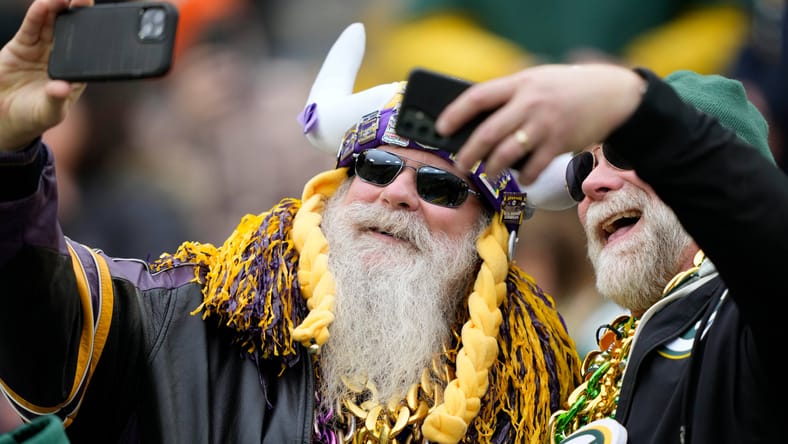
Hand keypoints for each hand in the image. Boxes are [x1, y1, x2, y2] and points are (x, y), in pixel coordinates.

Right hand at [0, 0, 93, 151]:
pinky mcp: (22, 45)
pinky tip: (43, 5)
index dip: (93, 34)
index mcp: (75, 72)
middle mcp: (60, 56)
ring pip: (51, 24)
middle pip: (71, 31)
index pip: (87, 49)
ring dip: (57, 9)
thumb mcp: (49, 112)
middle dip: (77, 13)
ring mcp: (41, 49)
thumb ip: (56, 99)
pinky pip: (31, 28)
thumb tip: (61, 88)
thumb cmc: (34, 117)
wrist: (5, 118)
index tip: (100, 19)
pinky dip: (37, 16)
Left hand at [434, 64, 645, 182]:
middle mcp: (530, 103)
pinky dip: (525, 177)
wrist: (612, 94)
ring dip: (492, 168)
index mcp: (520, 83)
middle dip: (468, 153)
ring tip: (487, 173)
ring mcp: (545, 124)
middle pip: (487, 132)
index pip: (478, 97)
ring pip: (507, 154)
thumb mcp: (537, 80)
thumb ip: (511, 96)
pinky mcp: (560, 143)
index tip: (441, 127)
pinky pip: (533, 167)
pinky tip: (523, 178)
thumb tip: (477, 122)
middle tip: (460, 164)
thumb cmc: (566, 89)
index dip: (455, 113)